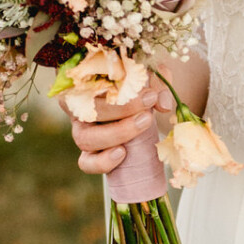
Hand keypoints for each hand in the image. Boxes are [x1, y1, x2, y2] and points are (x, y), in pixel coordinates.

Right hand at [59, 75, 174, 177]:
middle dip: (122, 110)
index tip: (149, 94)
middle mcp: (79, 109)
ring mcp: (82, 133)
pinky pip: (86, 163)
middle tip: (148, 109)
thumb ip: (158, 85)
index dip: (120, 88)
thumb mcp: (149, 80)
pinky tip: (122, 153)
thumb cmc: (139, 88)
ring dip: (116, 133)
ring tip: (143, 124)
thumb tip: (163, 106)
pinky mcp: (88, 155)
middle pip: (90, 110)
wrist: (140, 110)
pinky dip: (102, 161)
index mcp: (87, 86)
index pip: (93, 84)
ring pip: (85, 138)